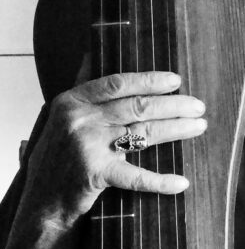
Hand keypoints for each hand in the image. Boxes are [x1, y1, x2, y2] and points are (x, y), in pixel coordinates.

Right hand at [26, 71, 206, 220]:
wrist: (42, 198)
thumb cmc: (60, 153)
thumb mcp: (65, 114)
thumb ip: (85, 89)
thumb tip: (96, 50)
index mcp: (73, 100)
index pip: (118, 83)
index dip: (150, 80)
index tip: (176, 81)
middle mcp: (80, 120)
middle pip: (137, 107)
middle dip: (174, 105)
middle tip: (198, 106)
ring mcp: (87, 147)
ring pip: (143, 133)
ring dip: (177, 129)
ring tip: (199, 126)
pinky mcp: (95, 174)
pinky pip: (135, 176)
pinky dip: (160, 181)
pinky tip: (181, 182)